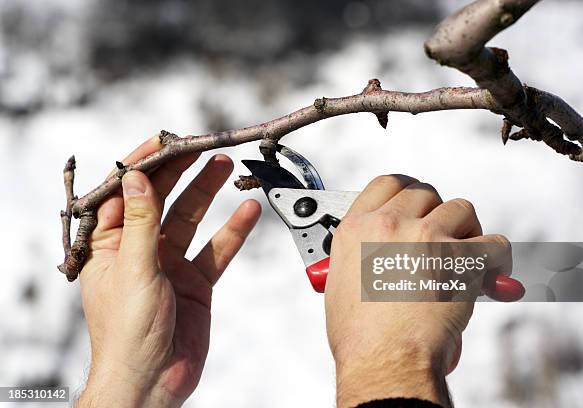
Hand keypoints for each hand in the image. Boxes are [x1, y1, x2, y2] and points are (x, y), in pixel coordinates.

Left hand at [76, 136, 260, 406]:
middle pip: (161, 200)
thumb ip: (140, 222)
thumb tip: (138, 178)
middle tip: (201, 147)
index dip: (143, 165)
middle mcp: (140, 249)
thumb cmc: (127, 333)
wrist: (153, 380)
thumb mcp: (133, 269)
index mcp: (109, 245)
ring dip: (208, 193)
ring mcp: (170, 264)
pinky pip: (217, 249)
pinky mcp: (195, 281)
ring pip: (191, 218)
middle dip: (180, 172)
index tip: (164, 141)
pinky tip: (248, 211)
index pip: (124, 194)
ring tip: (225, 166)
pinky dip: (233, 231)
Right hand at [325, 175, 510, 407]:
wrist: (384, 359)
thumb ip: (360, 255)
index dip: (407, 191)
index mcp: (357, 228)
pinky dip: (497, 257)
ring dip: (466, 229)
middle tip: (442, 236)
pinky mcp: (460, 256)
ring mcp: (425, 236)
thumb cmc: (361, 335)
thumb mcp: (341, 282)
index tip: (417, 203)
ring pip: (461, 208)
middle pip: (426, 193)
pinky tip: (490, 273)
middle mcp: (389, 224)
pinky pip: (494, 242)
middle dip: (437, 212)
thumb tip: (379, 255)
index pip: (387, 183)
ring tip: (464, 254)